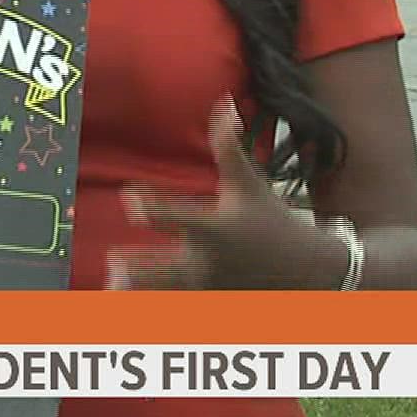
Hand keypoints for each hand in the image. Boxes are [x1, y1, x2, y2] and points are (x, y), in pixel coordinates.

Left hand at [108, 97, 343, 289]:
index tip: (130, 196)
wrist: (304, 268)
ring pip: (166, 296)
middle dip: (138, 267)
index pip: (175, 216)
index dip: (149, 204)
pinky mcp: (210, 305)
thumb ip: (229, 145)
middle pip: (166, 268)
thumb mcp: (248, 182)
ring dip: (140, 295)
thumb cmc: (270, 218)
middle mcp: (208, 261)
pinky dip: (158, 313)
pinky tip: (131, 311)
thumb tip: (224, 103)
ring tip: (114, 287)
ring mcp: (208, 288)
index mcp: (214, 227)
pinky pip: (179, 312)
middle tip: (112, 262)